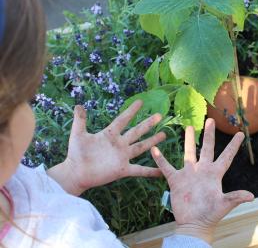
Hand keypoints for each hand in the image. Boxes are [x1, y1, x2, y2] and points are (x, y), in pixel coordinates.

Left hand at [47, 100, 164, 195]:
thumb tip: (78, 105)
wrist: (75, 173)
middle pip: (137, 131)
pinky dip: (151, 172)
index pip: (123, 120)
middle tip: (159, 115)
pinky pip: (139, 170)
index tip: (140, 102)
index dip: (131, 111)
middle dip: (148, 123)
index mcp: (109, 135)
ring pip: (141, 147)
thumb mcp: (78, 135)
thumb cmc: (76, 154)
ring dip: (152, 141)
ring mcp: (122, 156)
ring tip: (163, 135)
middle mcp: (119, 144)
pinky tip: (161, 172)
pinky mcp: (122, 169)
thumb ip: (80, 121)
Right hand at [151, 119, 253, 243]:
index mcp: (215, 174)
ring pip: (188, 153)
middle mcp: (202, 171)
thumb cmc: (210, 215)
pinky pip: (167, 167)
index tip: (240, 134)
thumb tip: (251, 196)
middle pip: (207, 148)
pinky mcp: (176, 180)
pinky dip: (160, 159)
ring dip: (188, 140)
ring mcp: (189, 174)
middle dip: (209, 135)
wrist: (193, 224)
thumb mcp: (223, 205)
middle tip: (210, 120)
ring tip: (188, 127)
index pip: (226, 156)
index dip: (233, 146)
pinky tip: (155, 149)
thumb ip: (235, 198)